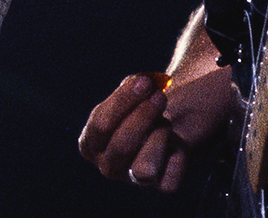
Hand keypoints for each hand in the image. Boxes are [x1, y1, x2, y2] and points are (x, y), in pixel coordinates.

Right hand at [79, 67, 236, 191]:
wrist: (164, 124)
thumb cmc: (140, 107)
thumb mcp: (131, 94)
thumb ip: (132, 89)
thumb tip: (145, 81)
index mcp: (90, 143)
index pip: (101, 124)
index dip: (124, 101)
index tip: (145, 81)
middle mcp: (107, 166)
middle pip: (122, 145)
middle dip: (144, 116)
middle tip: (159, 96)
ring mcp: (132, 180)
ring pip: (144, 168)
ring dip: (158, 137)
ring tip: (164, 121)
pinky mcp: (161, 186)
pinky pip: (171, 177)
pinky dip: (177, 154)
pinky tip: (175, 141)